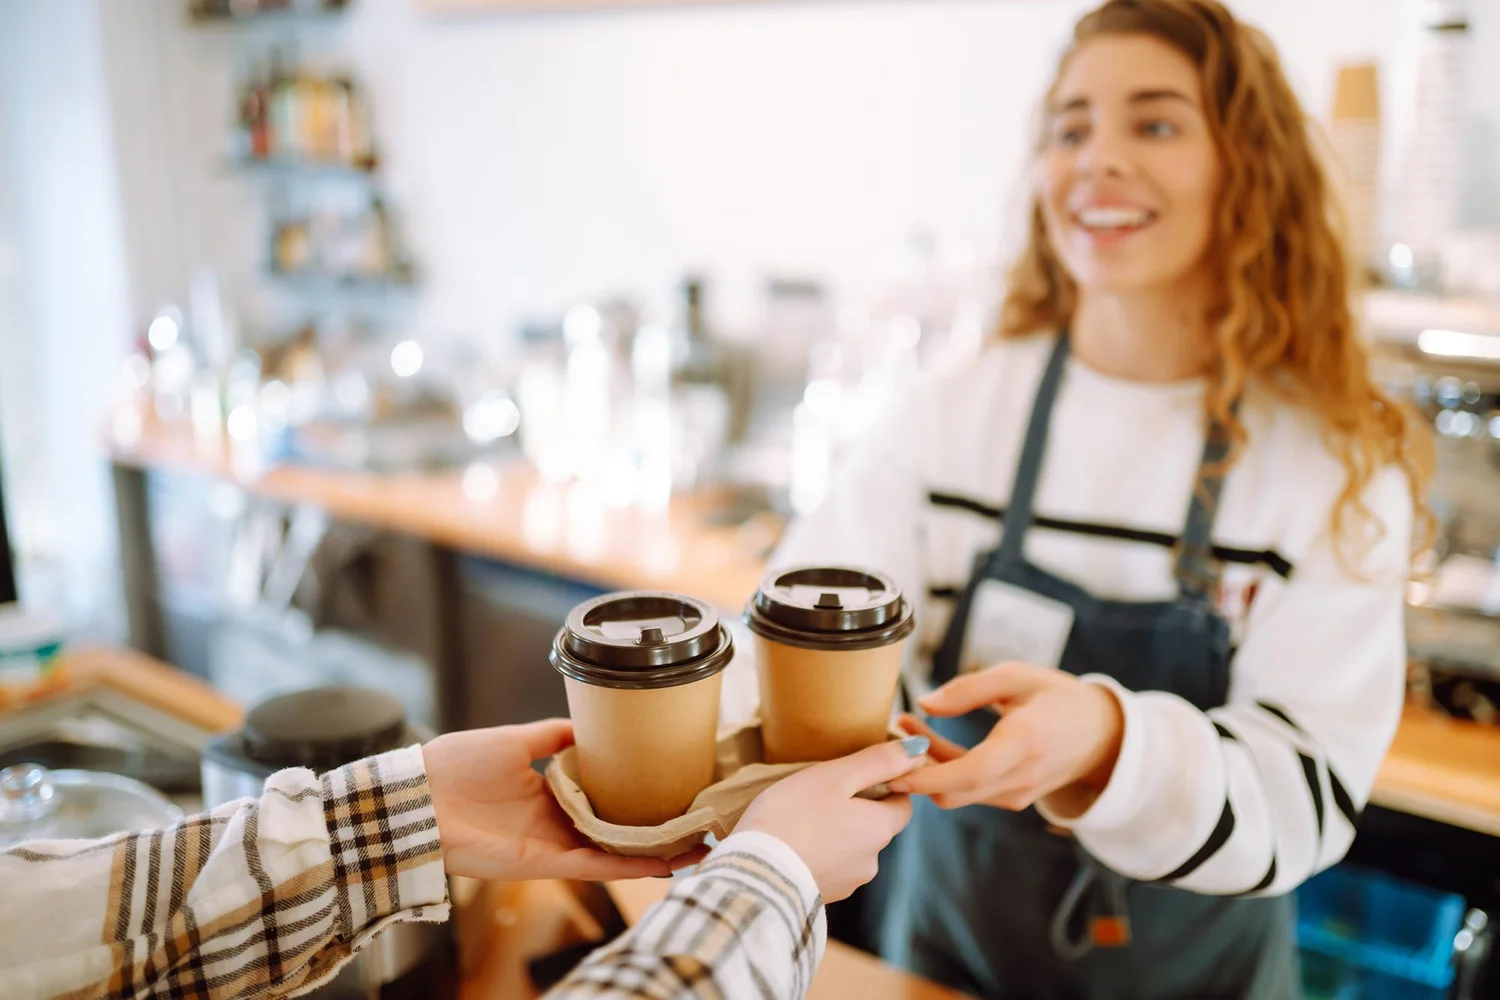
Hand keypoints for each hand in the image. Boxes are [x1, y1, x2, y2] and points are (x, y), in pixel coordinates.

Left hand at [422, 720, 691, 881]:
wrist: (419, 798)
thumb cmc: (457, 763)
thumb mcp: (515, 738)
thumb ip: (552, 734)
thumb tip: (590, 723)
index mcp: (547, 788)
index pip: (602, 793)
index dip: (635, 792)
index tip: (671, 783)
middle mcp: (555, 819)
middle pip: (616, 826)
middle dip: (655, 827)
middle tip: (700, 819)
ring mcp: (553, 843)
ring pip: (614, 850)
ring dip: (655, 852)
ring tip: (698, 847)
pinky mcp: (545, 863)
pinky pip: (594, 866)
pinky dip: (628, 865)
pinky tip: (662, 863)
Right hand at [735, 737, 926, 902]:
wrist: (755, 875)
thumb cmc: (793, 816)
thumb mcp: (835, 777)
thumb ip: (877, 762)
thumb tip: (919, 748)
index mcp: (880, 829)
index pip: (902, 805)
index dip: (886, 786)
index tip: (857, 775)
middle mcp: (872, 861)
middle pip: (875, 827)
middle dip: (855, 810)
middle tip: (821, 793)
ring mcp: (847, 883)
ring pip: (850, 849)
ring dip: (835, 834)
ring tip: (800, 820)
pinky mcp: (822, 897)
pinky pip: (828, 868)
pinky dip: (817, 854)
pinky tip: (792, 845)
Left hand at [888, 663, 1123, 816]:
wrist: (1101, 734)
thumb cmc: (1057, 698)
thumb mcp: (1017, 676)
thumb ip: (970, 689)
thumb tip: (926, 704)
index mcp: (1026, 742)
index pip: (970, 772)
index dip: (927, 775)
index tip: (893, 765)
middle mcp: (1021, 777)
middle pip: (954, 792)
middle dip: (916, 769)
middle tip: (894, 730)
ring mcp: (1018, 794)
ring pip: (958, 794)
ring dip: (927, 768)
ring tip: (908, 727)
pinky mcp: (1012, 799)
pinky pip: (970, 792)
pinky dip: (946, 774)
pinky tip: (932, 744)